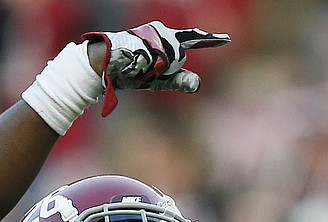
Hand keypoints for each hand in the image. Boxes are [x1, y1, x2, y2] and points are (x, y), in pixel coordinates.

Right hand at [83, 21, 230, 115]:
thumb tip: (198, 83)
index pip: (191, 40)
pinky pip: (154, 62)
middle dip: (163, 69)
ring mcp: (152, 34)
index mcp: (165, 39)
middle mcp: (161, 32)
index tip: (226, 39)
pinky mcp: (144, 39)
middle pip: (178, 58)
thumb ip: (177, 81)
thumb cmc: (127, 72)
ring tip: (136, 66)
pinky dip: (144, 68)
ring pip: (167, 61)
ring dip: (151, 69)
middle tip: (143, 69)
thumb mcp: (157, 80)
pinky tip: (132, 63)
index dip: (209, 40)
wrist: (101, 66)